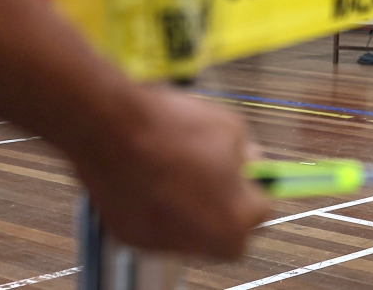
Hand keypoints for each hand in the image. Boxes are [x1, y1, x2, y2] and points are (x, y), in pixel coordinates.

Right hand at [74, 86, 270, 258]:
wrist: (112, 127)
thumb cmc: (172, 128)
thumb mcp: (231, 128)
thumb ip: (247, 153)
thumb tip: (247, 161)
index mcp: (237, 219)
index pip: (260, 212)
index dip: (253, 186)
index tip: (245, 175)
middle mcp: (204, 243)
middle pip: (227, 232)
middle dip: (225, 206)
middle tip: (214, 175)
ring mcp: (166, 244)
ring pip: (191, 231)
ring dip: (193, 210)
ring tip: (178, 171)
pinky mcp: (133, 239)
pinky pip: (158, 227)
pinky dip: (160, 209)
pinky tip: (152, 179)